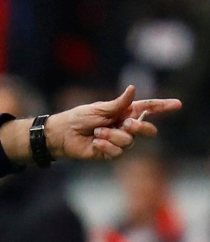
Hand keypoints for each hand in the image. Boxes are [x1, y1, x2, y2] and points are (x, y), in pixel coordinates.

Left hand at [48, 86, 181, 160]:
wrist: (64, 134)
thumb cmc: (80, 118)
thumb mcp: (99, 108)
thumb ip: (119, 103)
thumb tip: (133, 88)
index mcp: (125, 112)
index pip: (148, 109)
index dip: (163, 107)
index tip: (177, 104)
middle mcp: (126, 127)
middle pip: (148, 130)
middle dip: (140, 127)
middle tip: (125, 123)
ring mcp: (119, 141)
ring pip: (129, 141)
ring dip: (112, 135)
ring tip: (97, 132)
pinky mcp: (110, 153)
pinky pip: (117, 152)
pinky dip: (106, 145)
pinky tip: (95, 142)